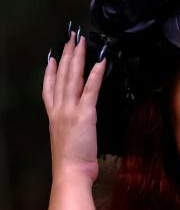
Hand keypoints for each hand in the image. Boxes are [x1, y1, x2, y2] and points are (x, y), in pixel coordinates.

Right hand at [42, 30, 105, 183]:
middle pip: (62, 76)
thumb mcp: (66, 139)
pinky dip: (96, 75)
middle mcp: (59, 109)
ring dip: (78, 58)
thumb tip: (79, 120)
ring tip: (81, 42)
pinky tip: (100, 62)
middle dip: (66, 55)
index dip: (50, 71)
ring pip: (73, 78)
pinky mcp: (85, 114)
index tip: (52, 57)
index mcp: (54, 116)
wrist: (70, 171)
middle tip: (71, 38)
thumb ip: (71, 126)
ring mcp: (71, 110)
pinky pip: (90, 90)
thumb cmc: (71, 162)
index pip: (49, 89)